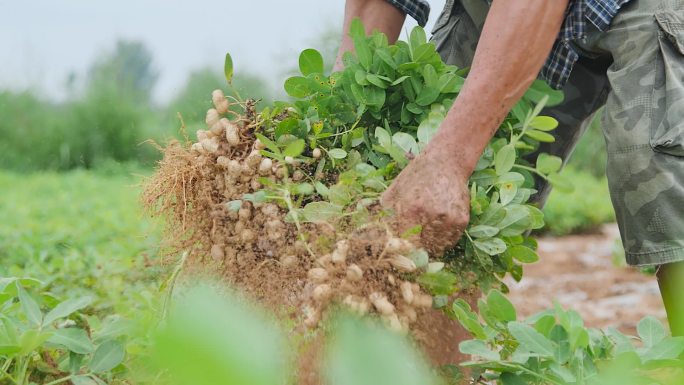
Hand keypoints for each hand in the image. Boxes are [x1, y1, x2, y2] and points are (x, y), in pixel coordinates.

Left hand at [381, 136, 470, 254]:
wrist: (446, 162)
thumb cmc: (416, 176)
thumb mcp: (394, 191)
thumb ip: (384, 213)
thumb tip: (372, 234)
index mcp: (410, 209)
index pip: (403, 244)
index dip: (401, 250)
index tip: (399, 252)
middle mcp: (430, 215)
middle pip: (420, 248)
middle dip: (415, 248)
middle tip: (413, 244)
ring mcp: (448, 219)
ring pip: (436, 247)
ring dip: (430, 245)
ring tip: (426, 232)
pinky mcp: (461, 220)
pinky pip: (450, 241)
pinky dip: (443, 239)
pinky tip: (438, 227)